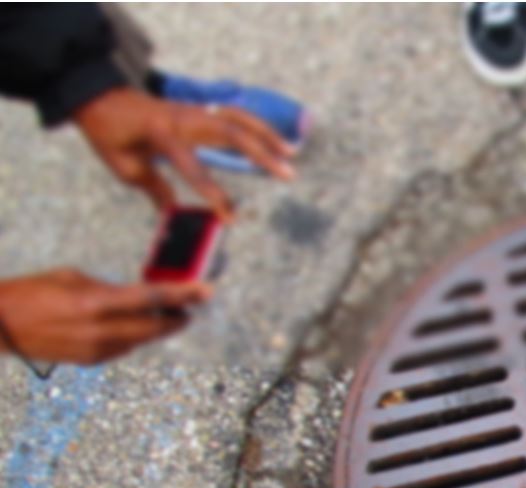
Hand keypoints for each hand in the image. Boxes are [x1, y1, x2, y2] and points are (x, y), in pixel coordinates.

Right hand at [0, 269, 210, 364]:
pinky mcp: (90, 360)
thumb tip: (136, 297)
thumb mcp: (71, 278)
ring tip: (166, 317)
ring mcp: (95, 349)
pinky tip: (132, 328)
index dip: (183, 296)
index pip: (151, 298)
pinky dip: (132, 338)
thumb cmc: (31, 293)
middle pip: (154, 327)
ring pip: (141, 340)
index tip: (206, 292)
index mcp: (95, 302)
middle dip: (177, 319)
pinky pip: (123, 349)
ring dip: (155, 329)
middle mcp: (100, 329)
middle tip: (191, 310)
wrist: (0, 325)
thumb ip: (108, 287)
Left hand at [73, 86, 295, 219]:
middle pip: (231, 132)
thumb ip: (155, 189)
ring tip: (291, 153)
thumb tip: (176, 214)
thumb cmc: (108, 132)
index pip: (193, 167)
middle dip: (262, 154)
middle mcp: (182, 119)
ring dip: (267, 135)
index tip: (230, 218)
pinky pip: (232, 114)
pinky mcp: (197, 109)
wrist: (98, 95)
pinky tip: (273, 138)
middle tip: (288, 173)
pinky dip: (255, 125)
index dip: (213, 194)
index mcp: (160, 135)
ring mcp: (192, 110)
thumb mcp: (124, 166)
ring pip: (238, 118)